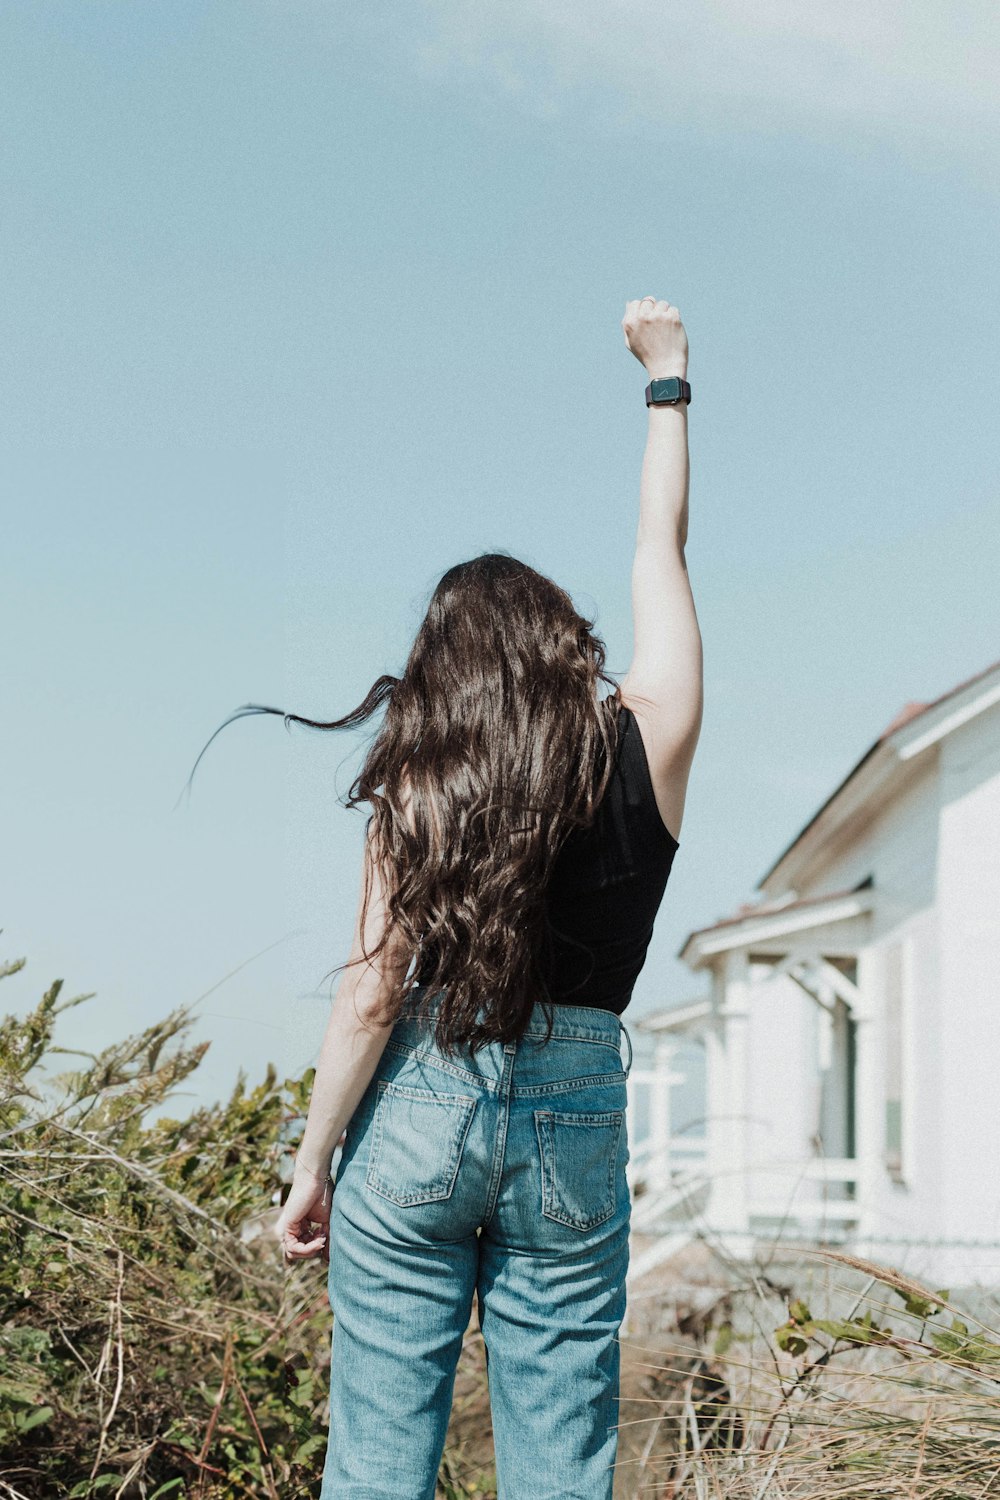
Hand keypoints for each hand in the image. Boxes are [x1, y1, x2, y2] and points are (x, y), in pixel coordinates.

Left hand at [275, 1136, 344, 1265]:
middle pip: (299, 1253)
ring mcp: (288, 1229)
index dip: (318, 1248)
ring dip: (311, 1252)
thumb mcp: (327, 1222)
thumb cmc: (323, 1196)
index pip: (305, 1248)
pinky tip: (318, 1240)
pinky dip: (307, 1249)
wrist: (316, 1180)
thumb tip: (328, 1260)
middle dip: (314, 1251)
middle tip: (325, 1238)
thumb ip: (326, 1240)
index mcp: (302, 1228)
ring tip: (321, 1240)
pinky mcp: (286, 1227)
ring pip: (294, 1254)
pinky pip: (293, 1248)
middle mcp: (293, 1230)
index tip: (328, 1237)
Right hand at [622, 297, 687, 378]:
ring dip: (665, 313)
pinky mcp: (672, 318)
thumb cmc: (647, 356)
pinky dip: (674, 319)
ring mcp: (658, 316)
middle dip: (654, 310)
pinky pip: (673, 310)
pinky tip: (672, 331)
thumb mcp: (631, 341)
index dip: (642, 311)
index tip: (648, 321)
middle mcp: (643, 317)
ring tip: (665, 330)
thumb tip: (629, 303)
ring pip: (663, 304)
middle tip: (658, 327)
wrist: (665, 368)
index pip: (636, 303)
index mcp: (630, 322)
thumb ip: (628, 322)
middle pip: (649, 301)